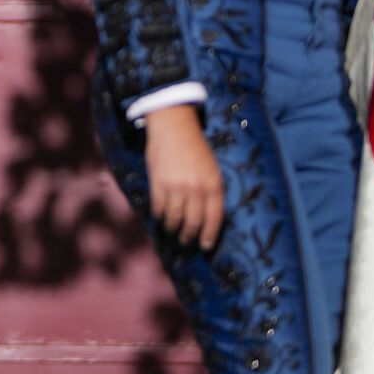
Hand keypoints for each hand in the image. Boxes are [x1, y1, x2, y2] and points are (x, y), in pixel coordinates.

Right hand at [144, 104, 224, 250]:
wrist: (174, 127)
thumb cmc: (196, 148)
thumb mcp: (212, 169)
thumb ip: (210, 191)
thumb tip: (205, 217)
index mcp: (214, 184)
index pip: (214, 218)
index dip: (209, 236)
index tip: (205, 247)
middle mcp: (196, 188)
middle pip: (193, 222)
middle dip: (189, 237)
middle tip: (186, 242)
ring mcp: (176, 187)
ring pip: (174, 218)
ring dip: (173, 229)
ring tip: (172, 233)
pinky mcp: (158, 183)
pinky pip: (159, 208)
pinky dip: (159, 217)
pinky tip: (160, 219)